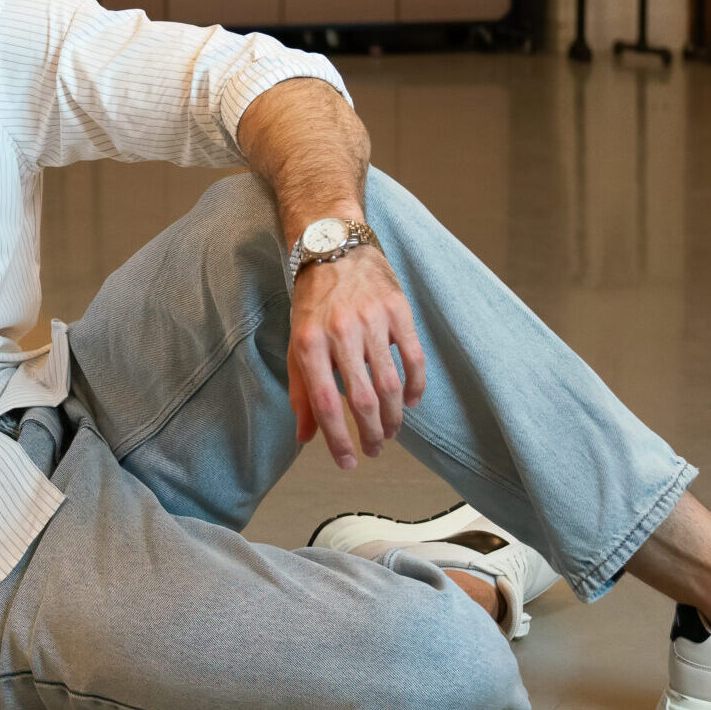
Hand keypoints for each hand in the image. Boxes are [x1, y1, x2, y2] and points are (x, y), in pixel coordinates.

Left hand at [287, 248, 427, 468]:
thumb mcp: (296, 344)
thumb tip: (305, 437)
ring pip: (389, 384)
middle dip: (370, 434)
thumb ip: (301, 391)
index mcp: (309, 343)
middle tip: (373, 450)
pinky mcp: (397, 310)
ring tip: (389, 433)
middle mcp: (340, 333)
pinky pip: (413, 357)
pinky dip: (415, 386)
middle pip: (362, 400)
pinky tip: (410, 402)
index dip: (338, 440)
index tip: (347, 462)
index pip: (327, 404)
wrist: (334, 247)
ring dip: (393, 417)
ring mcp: (372, 320)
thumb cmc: (313, 302)